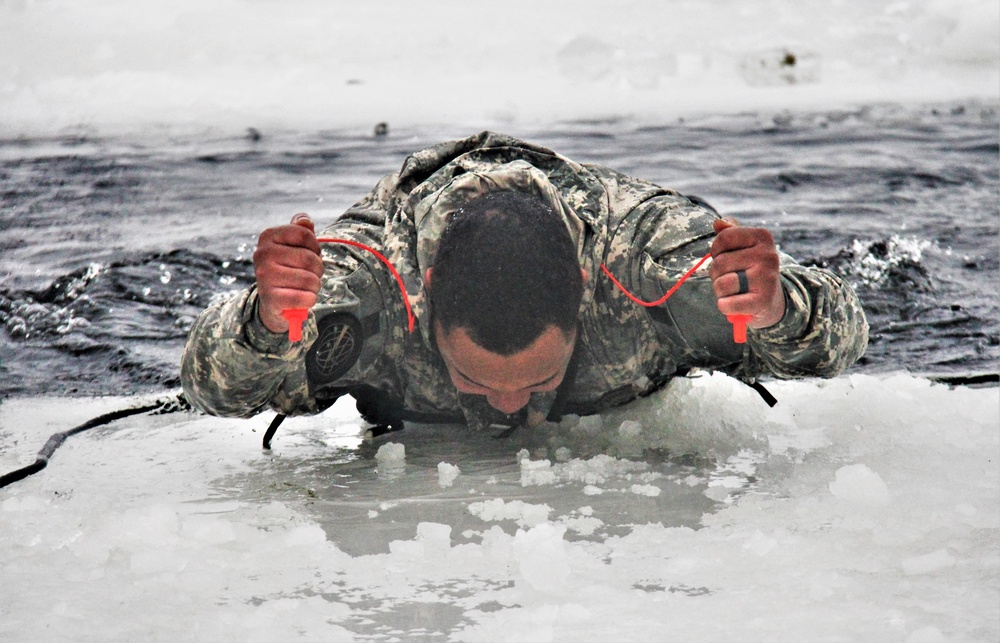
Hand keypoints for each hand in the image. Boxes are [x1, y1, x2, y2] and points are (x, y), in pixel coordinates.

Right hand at [252, 213, 324, 333]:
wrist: (273, 300)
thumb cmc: (288, 267)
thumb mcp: (294, 246)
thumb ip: (301, 230)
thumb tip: (305, 220)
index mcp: (268, 236)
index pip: (305, 234)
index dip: (315, 246)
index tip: (310, 254)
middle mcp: (262, 254)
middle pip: (310, 258)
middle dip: (318, 269)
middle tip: (310, 274)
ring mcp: (264, 276)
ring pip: (310, 280)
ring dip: (315, 285)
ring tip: (305, 287)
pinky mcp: (270, 299)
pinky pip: (305, 298)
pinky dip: (310, 299)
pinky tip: (304, 298)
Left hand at [708, 218, 784, 329]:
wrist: (771, 299)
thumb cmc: (750, 269)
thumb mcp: (744, 247)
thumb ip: (730, 232)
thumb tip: (718, 222)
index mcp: (763, 237)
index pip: (723, 237)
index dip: (716, 250)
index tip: (726, 257)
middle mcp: (768, 255)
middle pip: (719, 263)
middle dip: (716, 274)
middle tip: (731, 278)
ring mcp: (767, 279)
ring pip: (721, 284)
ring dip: (720, 291)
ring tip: (734, 291)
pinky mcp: (762, 301)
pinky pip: (727, 304)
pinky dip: (724, 306)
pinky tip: (733, 304)